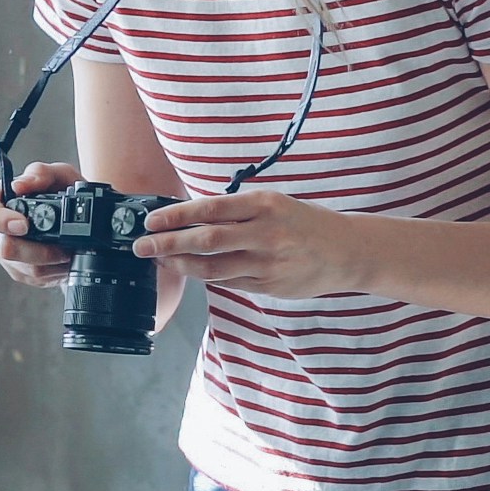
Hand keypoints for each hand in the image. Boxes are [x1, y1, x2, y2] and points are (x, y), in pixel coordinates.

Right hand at [0, 162, 82, 288]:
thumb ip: (40, 173)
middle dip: (36, 250)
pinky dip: (56, 270)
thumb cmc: (64, 191)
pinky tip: (67, 259)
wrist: (83, 216)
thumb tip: (21, 185)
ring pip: (25, 267)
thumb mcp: (59, 174)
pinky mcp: (23, 273)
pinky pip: (37, 278)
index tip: (23, 224)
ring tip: (70, 250)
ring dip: (51, 261)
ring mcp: (9, 256)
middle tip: (62, 245)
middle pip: (4, 248)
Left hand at [134, 189, 365, 297]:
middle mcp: (265, 233)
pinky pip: (229, 282)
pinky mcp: (269, 286)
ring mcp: (267, 263)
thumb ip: (238, 211)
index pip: (210, 208)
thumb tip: (191, 217)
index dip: (176, 216)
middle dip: (168, 244)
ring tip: (160, 262)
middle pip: (206, 240)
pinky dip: (206, 277)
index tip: (151, 221)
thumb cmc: (306, 222)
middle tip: (142, 247)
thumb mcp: (275, 203)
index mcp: (265, 204)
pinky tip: (190, 271)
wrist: (347, 252)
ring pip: (213, 268)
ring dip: (181, 265)